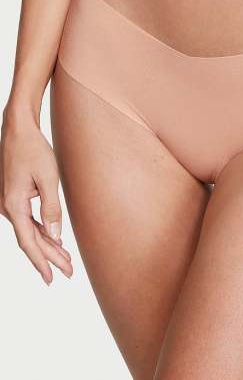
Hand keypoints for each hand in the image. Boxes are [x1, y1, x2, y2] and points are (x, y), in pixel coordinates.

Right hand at [0, 109, 72, 284]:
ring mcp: (10, 203)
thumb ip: (52, 208)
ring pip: (30, 232)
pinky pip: (29, 221)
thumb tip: (55, 235)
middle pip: (30, 240)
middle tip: (68, 272)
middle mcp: (8, 208)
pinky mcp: (16, 197)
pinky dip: (42, 232)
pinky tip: (54, 239)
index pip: (29, 242)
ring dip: (47, 246)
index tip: (52, 278)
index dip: (41, 262)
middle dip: (50, 258)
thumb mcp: (48, 178)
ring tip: (65, 260)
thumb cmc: (34, 150)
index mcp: (14, 206)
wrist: (19, 130)